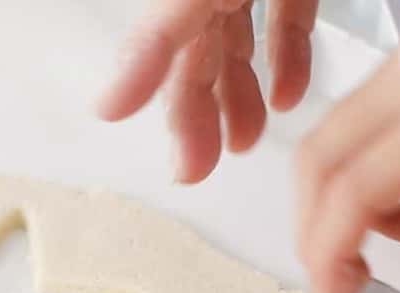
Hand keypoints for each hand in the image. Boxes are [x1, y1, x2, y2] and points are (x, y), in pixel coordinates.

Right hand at [99, 0, 314, 183]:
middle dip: (193, 113)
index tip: (113, 117)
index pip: (157, 34)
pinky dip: (286, 60)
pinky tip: (285, 97)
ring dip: (235, 99)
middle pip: (194, 52)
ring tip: (240, 144)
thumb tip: (112, 100)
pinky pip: (287, 18)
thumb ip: (161, 33)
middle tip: (192, 166)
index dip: (137, 78)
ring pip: (235, 43)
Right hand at [297, 49, 399, 292]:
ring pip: (328, 142)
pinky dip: (355, 181)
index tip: (337, 290)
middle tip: (339, 278)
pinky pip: (352, 131)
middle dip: (315, 231)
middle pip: (321, 158)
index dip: (329, 249)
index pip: (353, 187)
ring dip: (332, 207)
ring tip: (376, 253)